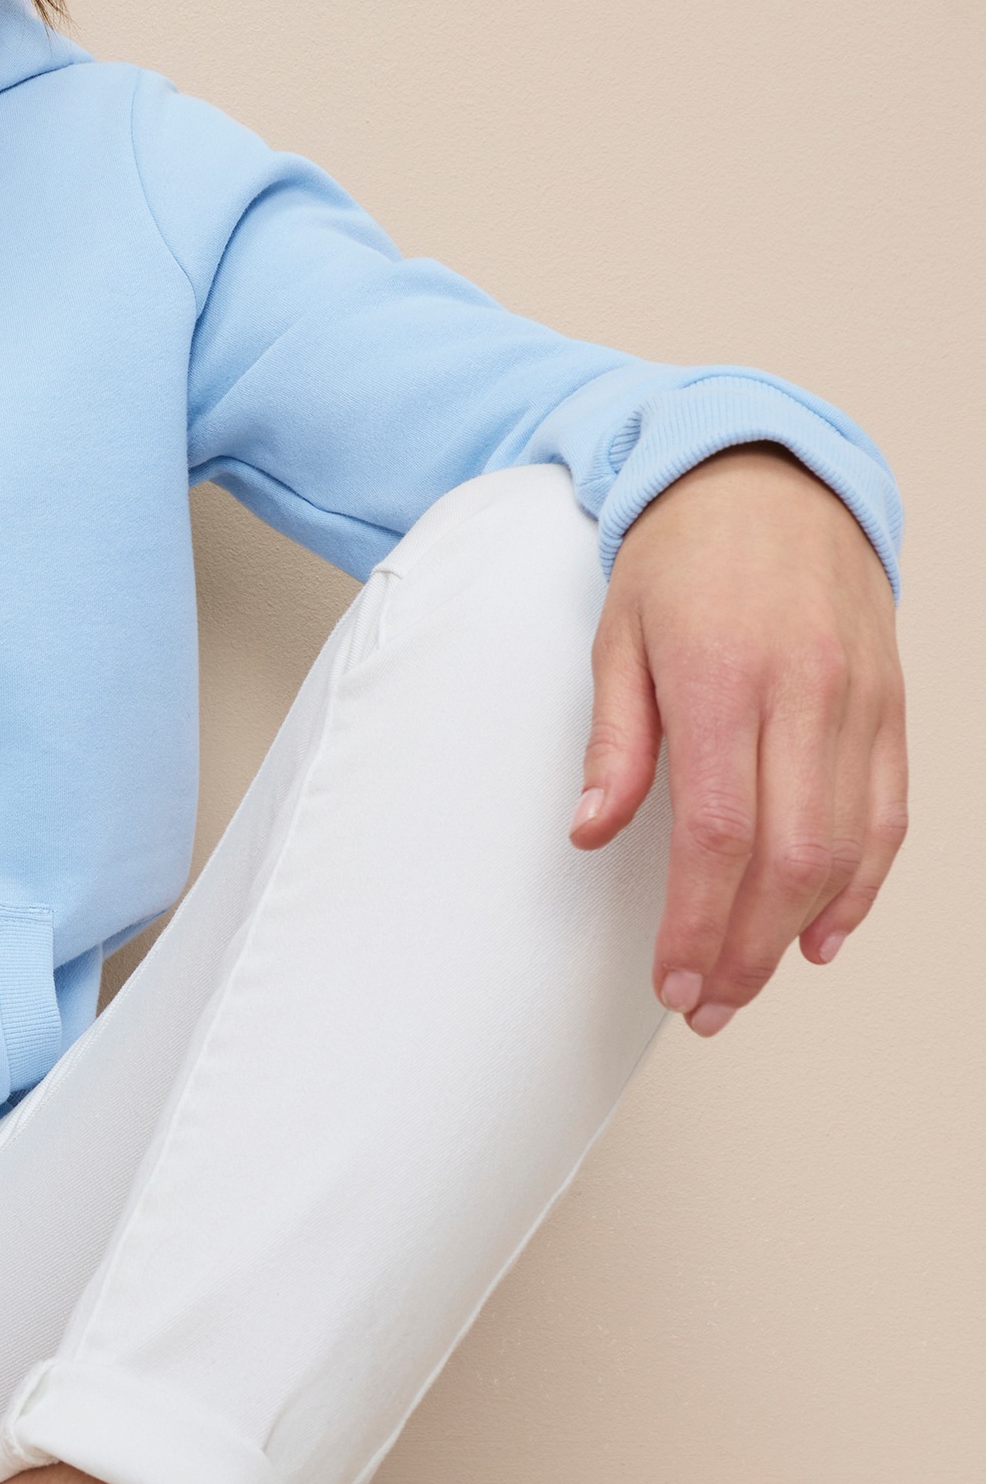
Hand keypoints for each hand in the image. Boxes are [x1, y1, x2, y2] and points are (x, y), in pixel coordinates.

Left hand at [571, 444, 906, 1033]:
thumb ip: (614, 739)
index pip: (718, 833)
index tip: (674, 978)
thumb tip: (593, 832)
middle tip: (709, 1005)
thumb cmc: (684, 557)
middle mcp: (804, 694)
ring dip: (801, 931)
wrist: (770, 478)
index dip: (700, 922)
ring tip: (753, 982)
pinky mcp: (891, 705)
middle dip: (749, 949)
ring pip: (848, 846)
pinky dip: (863, 884)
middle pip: (789, 857)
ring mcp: (859, 701)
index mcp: (722, 678)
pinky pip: (889, 813)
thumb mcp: (618, 635)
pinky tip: (825, 931)